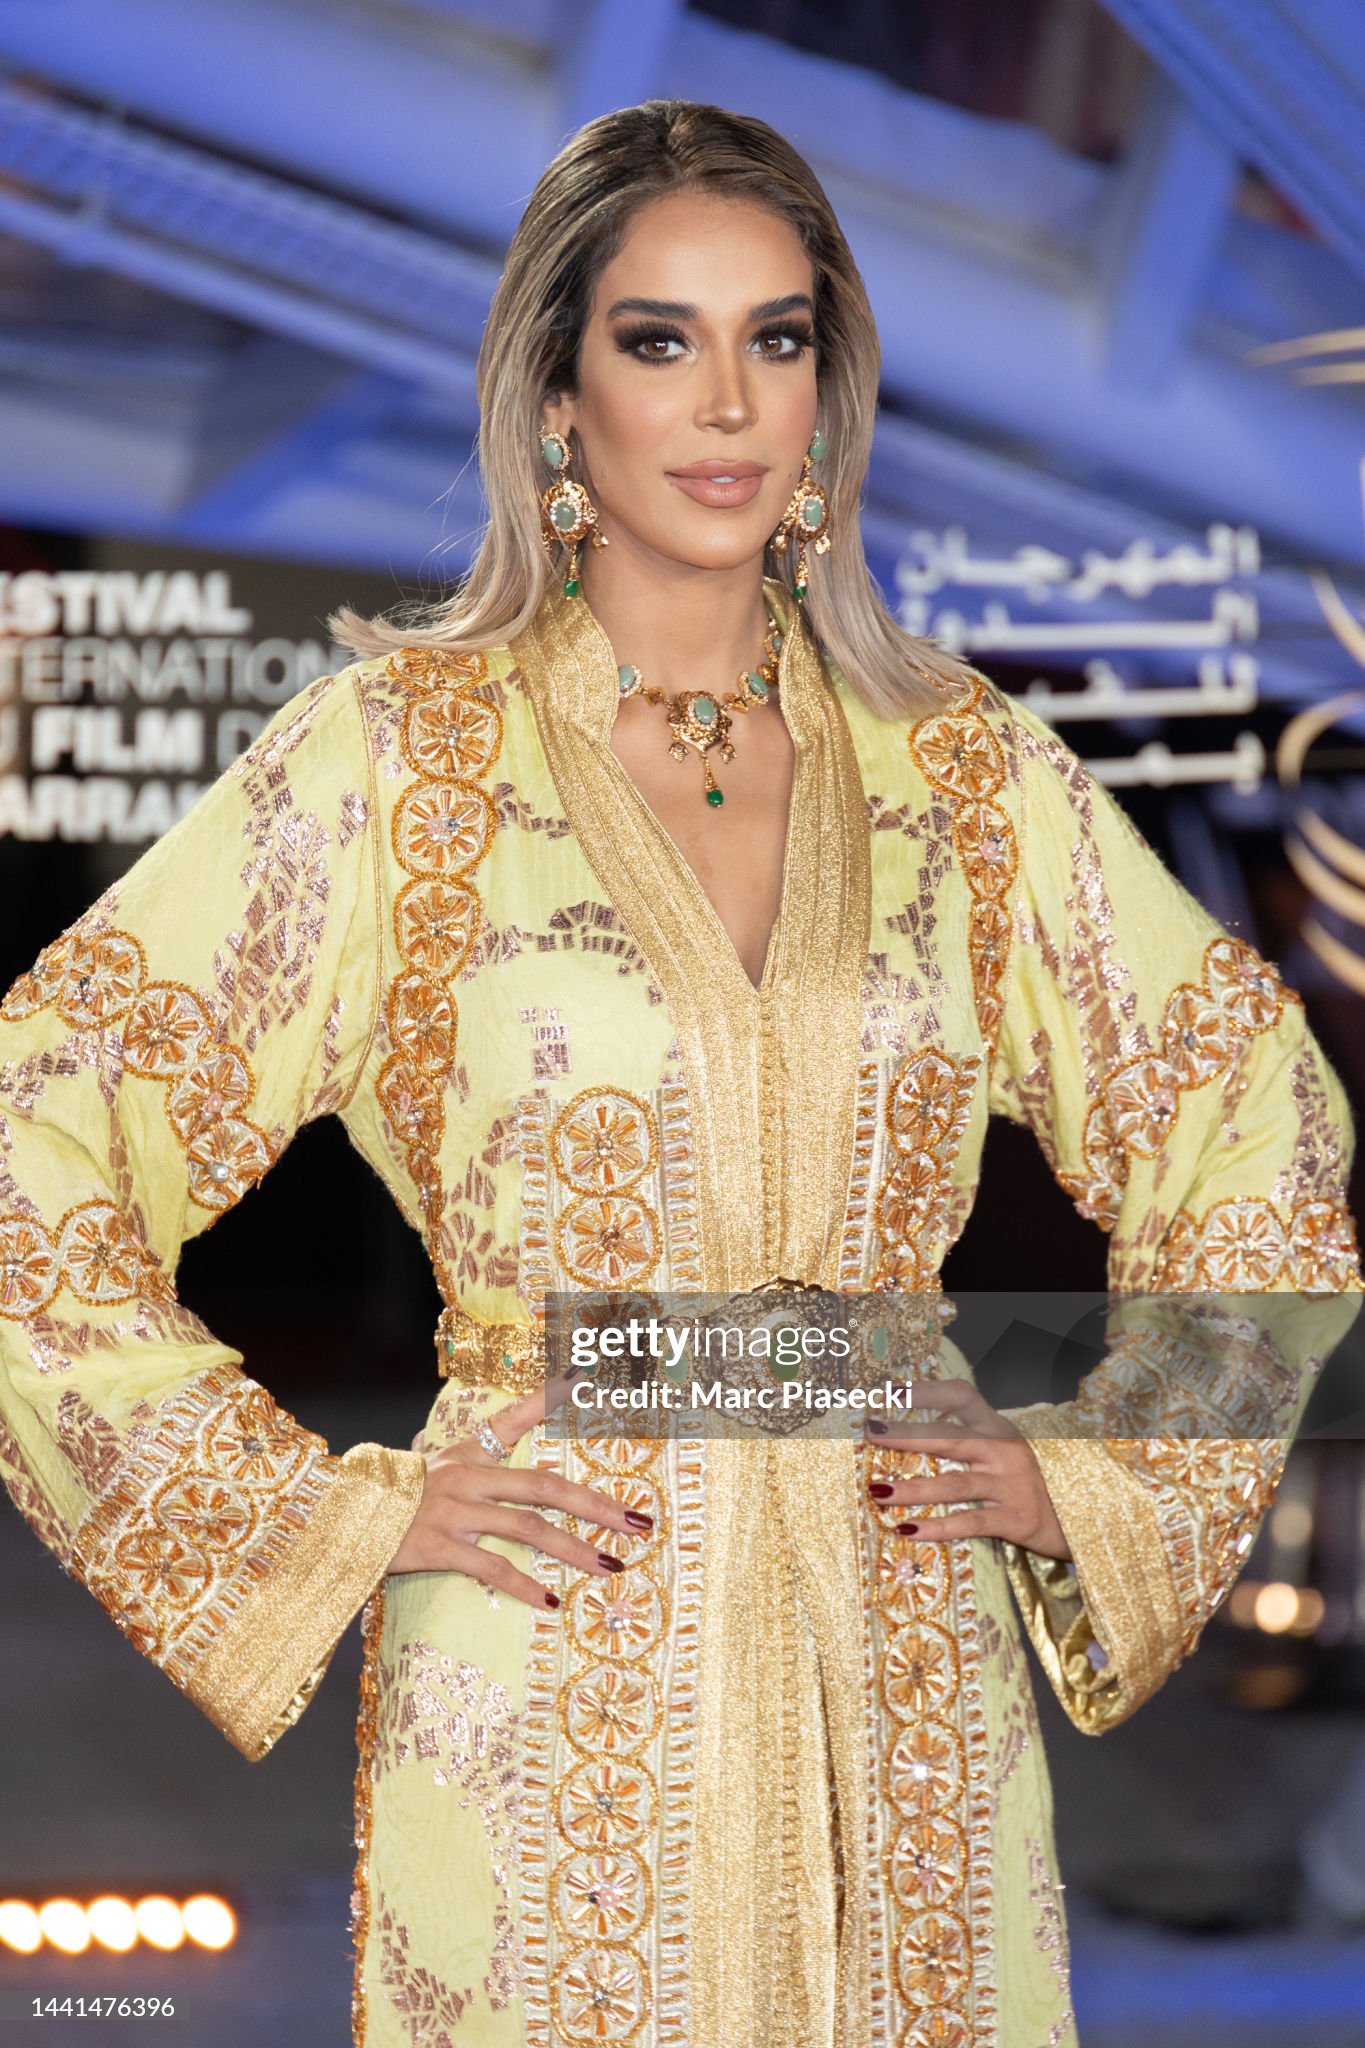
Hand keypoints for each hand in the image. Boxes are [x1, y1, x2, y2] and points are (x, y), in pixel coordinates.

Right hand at [388, 1365, 649, 1607]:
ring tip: (609, 1566)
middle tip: (636, 1522)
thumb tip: (451, 1440)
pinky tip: (549, 1601)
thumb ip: (455, 1455)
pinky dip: (522, 1585)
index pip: (514, 1418)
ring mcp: (456, 1511)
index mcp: (467, 1453)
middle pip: (545, 1486)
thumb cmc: (388, 1494)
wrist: (336, 1517)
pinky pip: (491, 1567)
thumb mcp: (428, 1463)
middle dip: (596, 1504)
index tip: (586, 1378)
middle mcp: (468, 1476)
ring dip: (574, 1549)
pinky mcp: (439, 1547)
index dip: (550, 1397)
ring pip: (528, 1529)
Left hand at [866, 1378, 1070, 1561]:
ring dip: (912, 1489)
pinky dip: (937, 1527)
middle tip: (871, 1433)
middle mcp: (1004, 1450)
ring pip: (954, 1484)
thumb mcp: (1006, 1450)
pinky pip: (970, 1522)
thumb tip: (912, 1436)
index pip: (962, 1395)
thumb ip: (971, 1440)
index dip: (927, 1390)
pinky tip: (908, 1530)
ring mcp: (1010, 1484)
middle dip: (907, 1435)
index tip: (891, 1390)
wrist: (1083, 1515)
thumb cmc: (1032, 1481)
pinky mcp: (1015, 1518)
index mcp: (999, 1427)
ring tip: (877, 1491)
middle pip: (949, 1438)